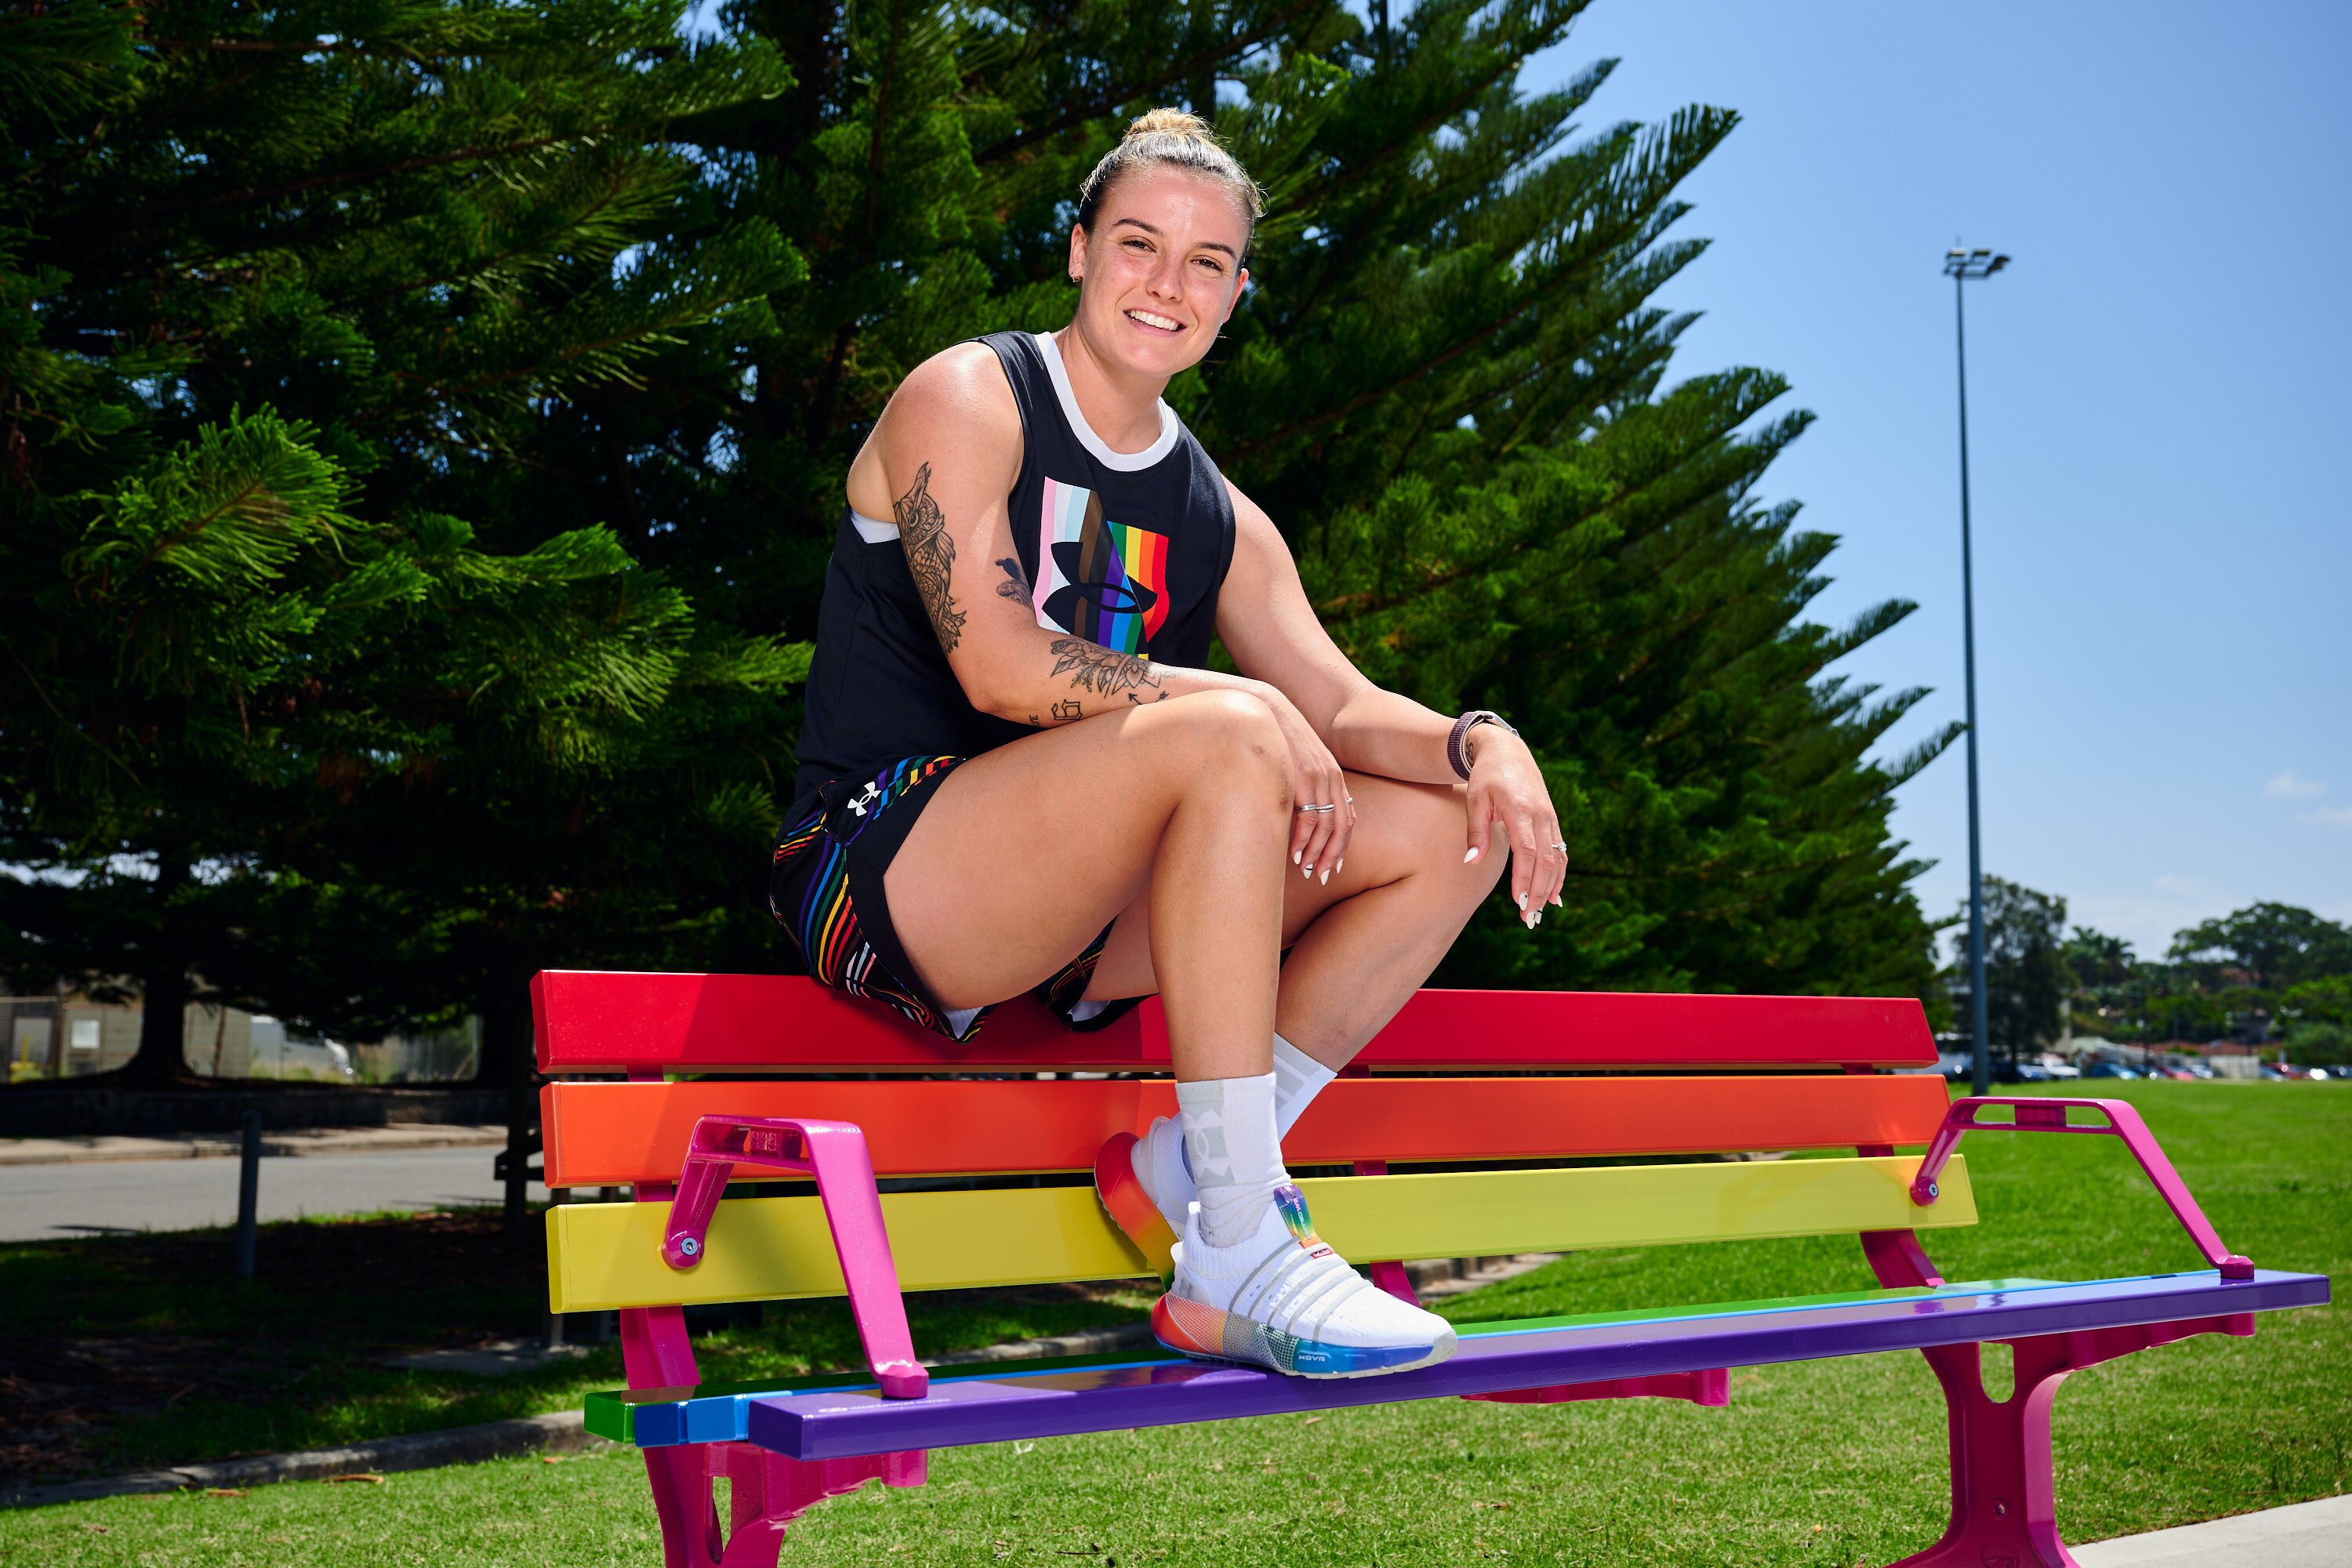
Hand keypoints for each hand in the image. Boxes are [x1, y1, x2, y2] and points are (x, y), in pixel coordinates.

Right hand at [1251, 683, 1355, 882]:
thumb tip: (1297, 811)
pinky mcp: (1304, 779)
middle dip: (1334, 854)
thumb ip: (1303, 783)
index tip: (1334, 863)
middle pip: (1342, 827)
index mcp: (1333, 775)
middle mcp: (1332, 777)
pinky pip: (1310, 818)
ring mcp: (1320, 778)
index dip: (1342, 843)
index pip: (1347, 817)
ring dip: (1317, 852)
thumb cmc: (1275, 740)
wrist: (1264, 712)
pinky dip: (1304, 840)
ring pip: (1327, 827)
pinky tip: (1296, 853)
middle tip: (1323, 875)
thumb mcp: (1296, 761)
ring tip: (1307, 868)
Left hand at [1463, 727, 1563, 927]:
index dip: (1525, 877)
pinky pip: (1561, 850)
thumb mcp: (1475, 800)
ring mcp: (1549, 817)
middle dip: (1539, 890)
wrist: (1507, 751)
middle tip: (1528, 916)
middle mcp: (1540, 815)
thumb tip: (1471, 862)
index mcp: (1520, 810)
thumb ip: (1476, 832)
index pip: (1527, 851)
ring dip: (1551, 886)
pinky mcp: (1552, 819)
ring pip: (1558, 857)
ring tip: (1540, 911)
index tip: (1518, 900)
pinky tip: (1554, 893)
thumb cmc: (1486, 777)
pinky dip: (1560, 873)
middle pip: (1547, 860)